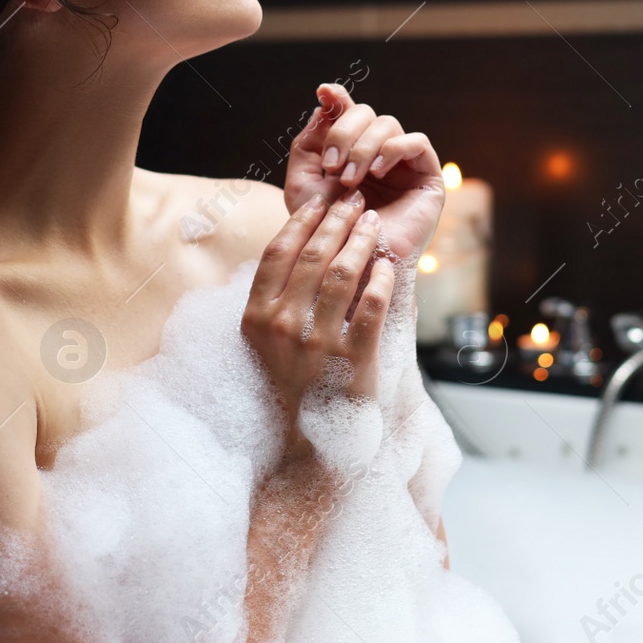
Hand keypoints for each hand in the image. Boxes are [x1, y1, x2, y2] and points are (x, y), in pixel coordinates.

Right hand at [241, 190, 394, 435]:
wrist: (308, 439)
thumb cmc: (290, 380)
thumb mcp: (264, 340)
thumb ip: (274, 297)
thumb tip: (297, 242)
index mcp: (256, 318)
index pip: (277, 254)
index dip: (300, 222)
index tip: (319, 202)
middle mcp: (283, 327)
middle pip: (313, 257)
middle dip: (337, 221)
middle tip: (354, 202)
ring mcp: (318, 344)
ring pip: (343, 274)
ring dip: (361, 242)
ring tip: (373, 223)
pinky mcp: (352, 360)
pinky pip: (372, 307)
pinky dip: (382, 281)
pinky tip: (387, 265)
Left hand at [285, 83, 444, 260]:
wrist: (349, 267)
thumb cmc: (324, 233)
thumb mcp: (303, 183)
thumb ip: (310, 142)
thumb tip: (328, 97)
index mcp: (349, 153)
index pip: (347, 112)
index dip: (338, 99)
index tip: (324, 93)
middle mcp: (377, 154)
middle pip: (366, 114)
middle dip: (344, 134)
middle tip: (332, 168)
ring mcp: (403, 165)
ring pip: (388, 124)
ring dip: (364, 147)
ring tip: (350, 180)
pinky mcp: (427, 178)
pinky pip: (416, 142)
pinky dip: (393, 149)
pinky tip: (376, 172)